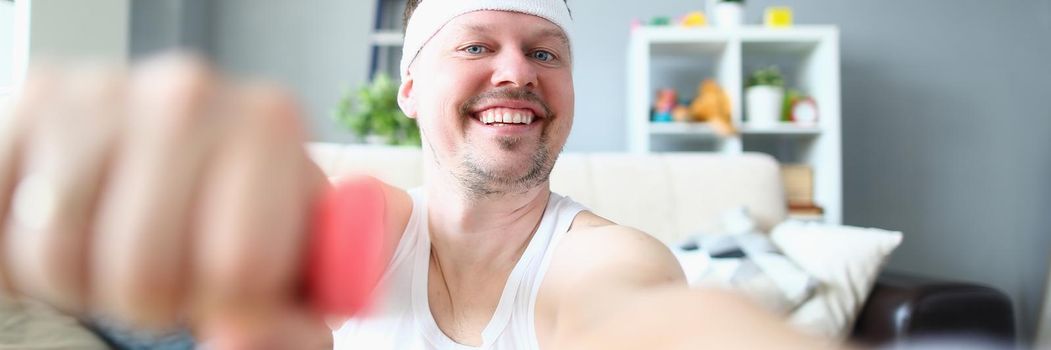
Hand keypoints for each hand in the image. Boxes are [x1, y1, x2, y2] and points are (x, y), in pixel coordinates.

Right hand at [0, 53, 330, 346]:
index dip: (225, 307)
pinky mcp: (30, 100)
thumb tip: (237, 336)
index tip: (227, 287)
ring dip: (81, 280)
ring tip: (117, 250)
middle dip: (151, 299)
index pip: (239, 268)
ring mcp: (101, 91)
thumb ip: (286, 327)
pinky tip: (68, 230)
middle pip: (143, 269)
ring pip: (58, 252)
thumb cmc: (238, 221)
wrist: (180, 160)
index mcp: (269, 126)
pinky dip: (21, 255)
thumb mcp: (287, 280)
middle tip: (166, 272)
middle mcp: (187, 93)